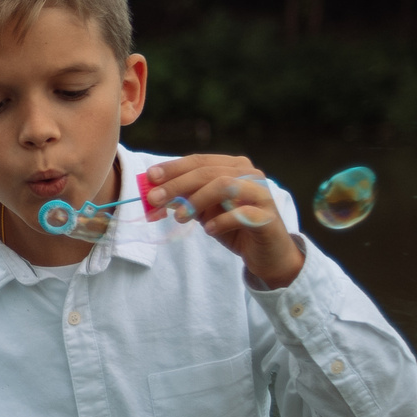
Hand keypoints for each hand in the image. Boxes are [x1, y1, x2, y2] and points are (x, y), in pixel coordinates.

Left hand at [142, 154, 303, 288]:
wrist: (267, 254)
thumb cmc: (234, 228)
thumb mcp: (205, 211)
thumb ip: (185, 199)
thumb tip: (154, 193)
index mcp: (234, 166)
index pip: (199, 161)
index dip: (173, 168)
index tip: (149, 177)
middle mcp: (250, 174)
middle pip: (208, 172)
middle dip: (177, 184)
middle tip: (154, 199)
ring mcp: (261, 193)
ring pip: (224, 186)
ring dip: (197, 200)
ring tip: (180, 218)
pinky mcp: (267, 216)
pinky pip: (241, 214)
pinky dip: (221, 221)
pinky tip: (209, 230)